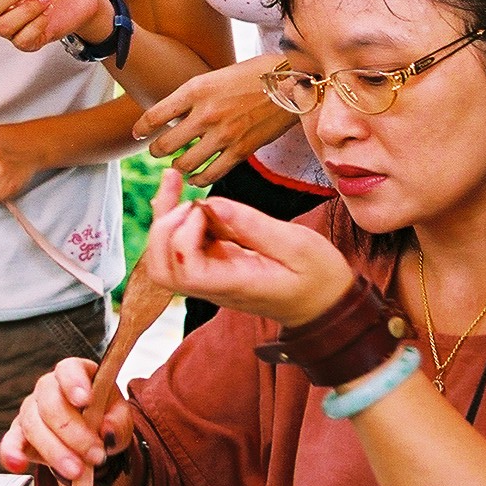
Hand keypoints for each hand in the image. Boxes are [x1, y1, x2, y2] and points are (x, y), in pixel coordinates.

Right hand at [0, 356, 135, 482]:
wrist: (90, 437)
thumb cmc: (104, 418)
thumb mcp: (119, 418)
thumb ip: (118, 422)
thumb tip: (107, 432)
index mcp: (74, 374)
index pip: (68, 369)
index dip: (74, 383)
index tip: (85, 400)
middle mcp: (48, 388)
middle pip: (51, 403)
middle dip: (73, 433)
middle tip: (95, 455)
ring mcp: (30, 409)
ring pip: (33, 425)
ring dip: (55, 451)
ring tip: (77, 471)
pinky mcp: (19, 433)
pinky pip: (10, 441)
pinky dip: (11, 453)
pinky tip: (18, 465)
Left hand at [133, 55, 297, 185]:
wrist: (291, 81)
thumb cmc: (252, 75)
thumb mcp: (215, 76)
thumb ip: (192, 98)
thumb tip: (171, 119)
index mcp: (196, 89)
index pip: (155, 115)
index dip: (142, 129)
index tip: (139, 134)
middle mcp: (205, 113)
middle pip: (164, 145)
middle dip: (156, 151)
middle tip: (156, 151)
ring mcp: (223, 134)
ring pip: (184, 164)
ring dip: (177, 166)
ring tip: (177, 164)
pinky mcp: (241, 150)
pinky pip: (211, 174)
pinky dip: (199, 179)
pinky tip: (196, 177)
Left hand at [140, 169, 352, 326]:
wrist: (324, 303)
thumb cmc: (318, 277)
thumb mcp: (298, 246)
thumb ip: (254, 226)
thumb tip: (212, 203)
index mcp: (234, 284)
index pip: (184, 269)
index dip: (183, 234)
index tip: (208, 209)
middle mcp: (214, 284)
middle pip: (161, 268)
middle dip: (163, 226)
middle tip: (185, 195)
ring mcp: (210, 276)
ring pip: (163, 257)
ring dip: (164, 217)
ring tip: (174, 181)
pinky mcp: (212, 264)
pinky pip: (179, 245)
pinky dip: (175, 216)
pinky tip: (180, 191)